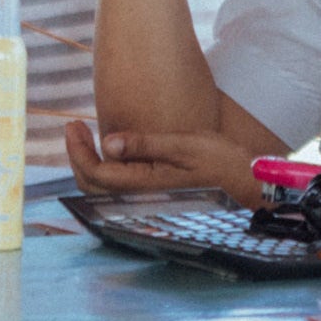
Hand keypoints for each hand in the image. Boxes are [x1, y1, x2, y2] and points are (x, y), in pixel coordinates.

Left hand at [65, 120, 270, 199]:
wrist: (247, 182)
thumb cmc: (222, 163)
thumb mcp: (184, 146)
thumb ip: (145, 144)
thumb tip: (108, 142)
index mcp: (144, 184)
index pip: (94, 172)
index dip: (77, 150)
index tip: (72, 124)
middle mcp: (141, 195)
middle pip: (91, 184)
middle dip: (77, 155)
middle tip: (73, 127)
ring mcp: (147, 196)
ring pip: (103, 187)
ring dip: (89, 161)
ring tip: (85, 135)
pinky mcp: (154, 191)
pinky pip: (118, 184)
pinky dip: (105, 167)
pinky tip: (110, 149)